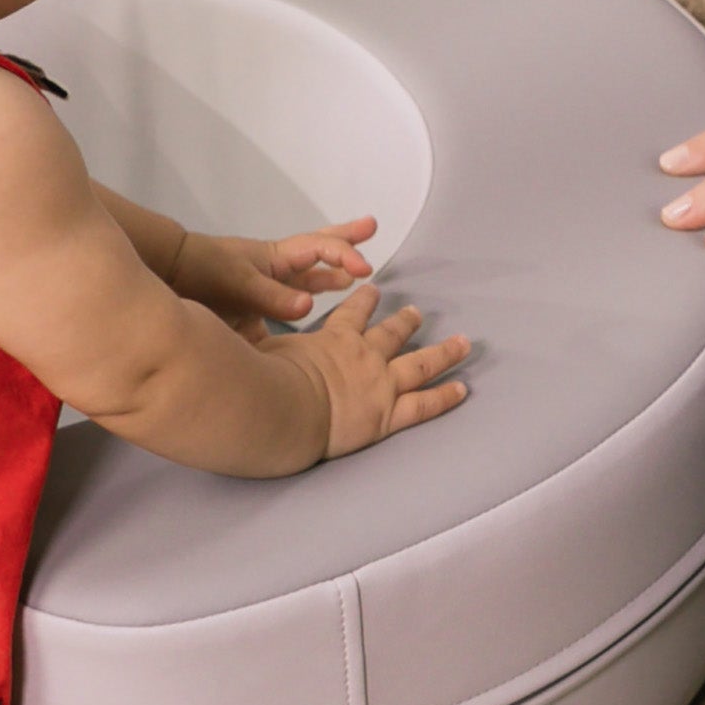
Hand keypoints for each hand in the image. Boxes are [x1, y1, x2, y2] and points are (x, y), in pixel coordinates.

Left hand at [174, 216, 379, 341]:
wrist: (170, 276)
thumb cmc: (205, 271)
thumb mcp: (240, 284)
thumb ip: (273, 297)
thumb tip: (309, 306)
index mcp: (279, 257)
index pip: (321, 248)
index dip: (345, 255)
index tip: (365, 269)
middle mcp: (278, 267)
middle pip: (319, 252)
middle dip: (345, 242)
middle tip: (372, 226)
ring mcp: (266, 284)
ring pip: (306, 276)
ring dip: (330, 274)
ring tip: (353, 277)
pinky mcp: (254, 305)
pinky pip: (286, 301)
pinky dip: (301, 302)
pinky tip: (308, 313)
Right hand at [280, 285, 473, 454]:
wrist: (285, 408)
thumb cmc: (269, 379)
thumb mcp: (262, 350)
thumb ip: (261, 342)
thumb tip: (241, 335)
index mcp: (335, 338)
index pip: (353, 313)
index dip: (364, 301)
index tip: (372, 290)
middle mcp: (365, 355)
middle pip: (392, 333)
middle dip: (406, 321)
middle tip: (416, 312)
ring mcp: (381, 384)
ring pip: (420, 363)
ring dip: (444, 351)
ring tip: (462, 342)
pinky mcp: (388, 414)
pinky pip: (424, 404)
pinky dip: (446, 396)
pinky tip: (463, 389)